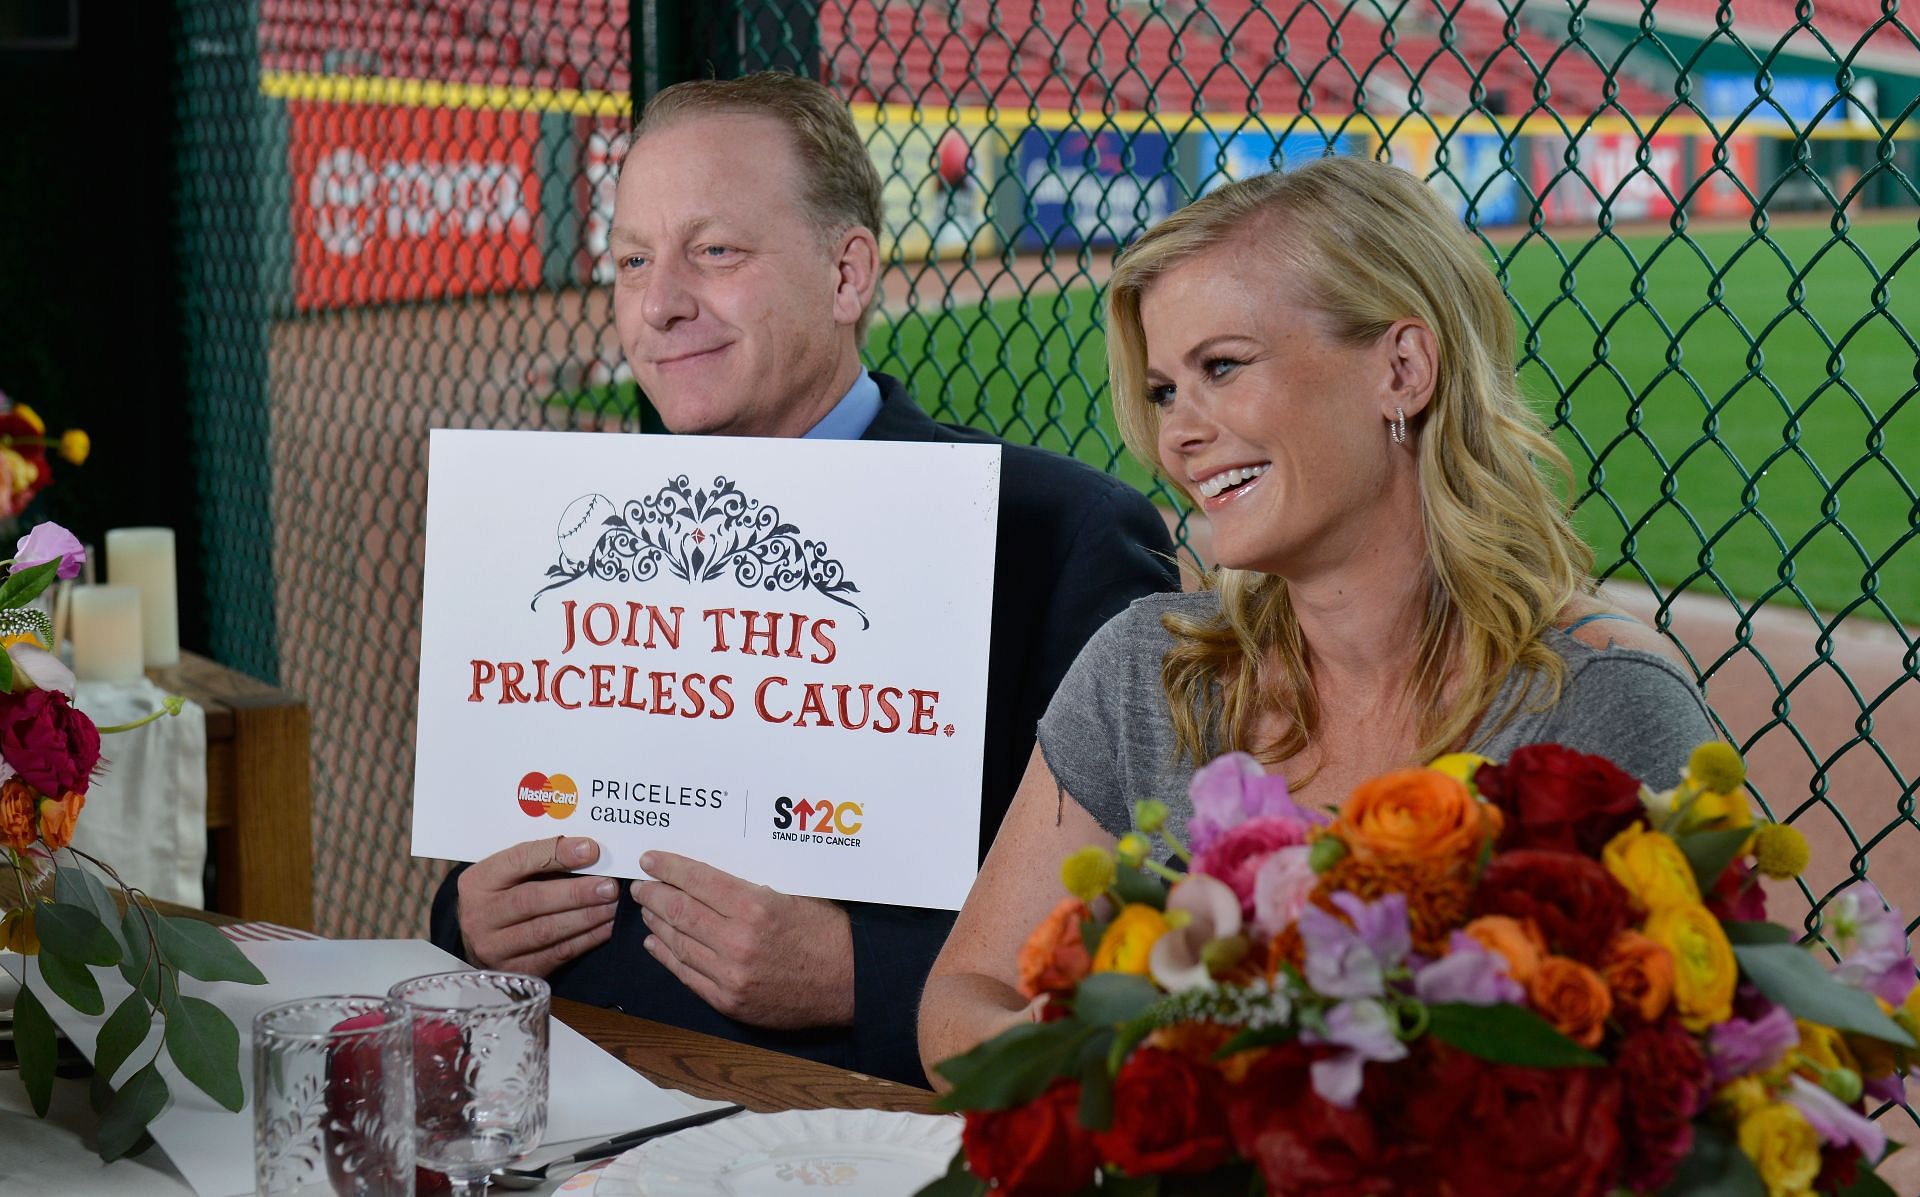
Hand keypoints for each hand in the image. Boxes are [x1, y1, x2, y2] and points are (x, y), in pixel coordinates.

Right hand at [456, 836, 619, 975]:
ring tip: (611, 906)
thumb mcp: (507, 875)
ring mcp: (494, 948)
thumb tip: (588, 851)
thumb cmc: (503, 898)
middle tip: (608, 886)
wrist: (478, 942)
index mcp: (478, 882)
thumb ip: (540, 861)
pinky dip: (585, 940)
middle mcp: (481, 916)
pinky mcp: (515, 971)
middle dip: (575, 893)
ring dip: (584, 918)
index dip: (557, 855)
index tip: (591, 850)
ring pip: (544, 931)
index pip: (518, 861)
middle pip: (531, 900)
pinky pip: (555, 954)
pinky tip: (605, 928)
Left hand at [630, 851, 853, 1029]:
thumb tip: (707, 876)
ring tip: (647, 909)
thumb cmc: (826, 933)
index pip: (698, 881)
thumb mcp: (792, 894)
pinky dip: (667, 956)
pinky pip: (687, 975)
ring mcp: (731, 975)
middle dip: (654, 894)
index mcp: (756, 907)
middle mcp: (738, 941)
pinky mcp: (729, 1001)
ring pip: (678, 943)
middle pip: (680, 911)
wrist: (849, 983)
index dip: (669, 868)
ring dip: (657, 923)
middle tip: (641, 885)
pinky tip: (656, 942)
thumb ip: (749, 888)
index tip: (651, 860)